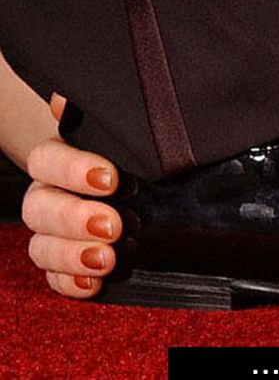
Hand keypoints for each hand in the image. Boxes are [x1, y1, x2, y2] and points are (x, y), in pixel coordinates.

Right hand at [22, 93, 122, 296]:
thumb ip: (97, 115)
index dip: (73, 170)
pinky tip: (94, 285)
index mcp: (58, 157)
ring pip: (41, 246)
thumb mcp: (118, 129)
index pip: (47, 160)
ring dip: (72, 256)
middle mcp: (49, 193)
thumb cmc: (125, 149)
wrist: (134, 177)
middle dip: (75, 219)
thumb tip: (66, 98)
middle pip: (40, 208)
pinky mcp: (66, 261)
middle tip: (113, 226)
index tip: (111, 178)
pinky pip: (55, 277)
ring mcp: (53, 230)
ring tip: (107, 259)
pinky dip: (71, 283)